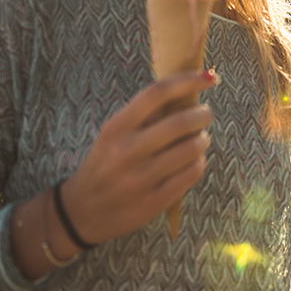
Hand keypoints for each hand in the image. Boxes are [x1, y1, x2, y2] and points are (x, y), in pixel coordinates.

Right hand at [57, 70, 215, 245]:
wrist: (81, 213)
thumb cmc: (104, 165)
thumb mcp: (113, 135)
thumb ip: (143, 116)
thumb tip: (186, 92)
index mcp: (116, 128)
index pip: (157, 93)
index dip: (188, 81)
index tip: (208, 77)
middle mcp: (127, 151)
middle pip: (181, 122)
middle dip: (202, 114)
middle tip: (204, 114)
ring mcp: (140, 178)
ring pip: (191, 148)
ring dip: (202, 140)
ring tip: (198, 140)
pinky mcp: (154, 202)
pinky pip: (191, 174)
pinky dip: (199, 163)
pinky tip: (193, 162)